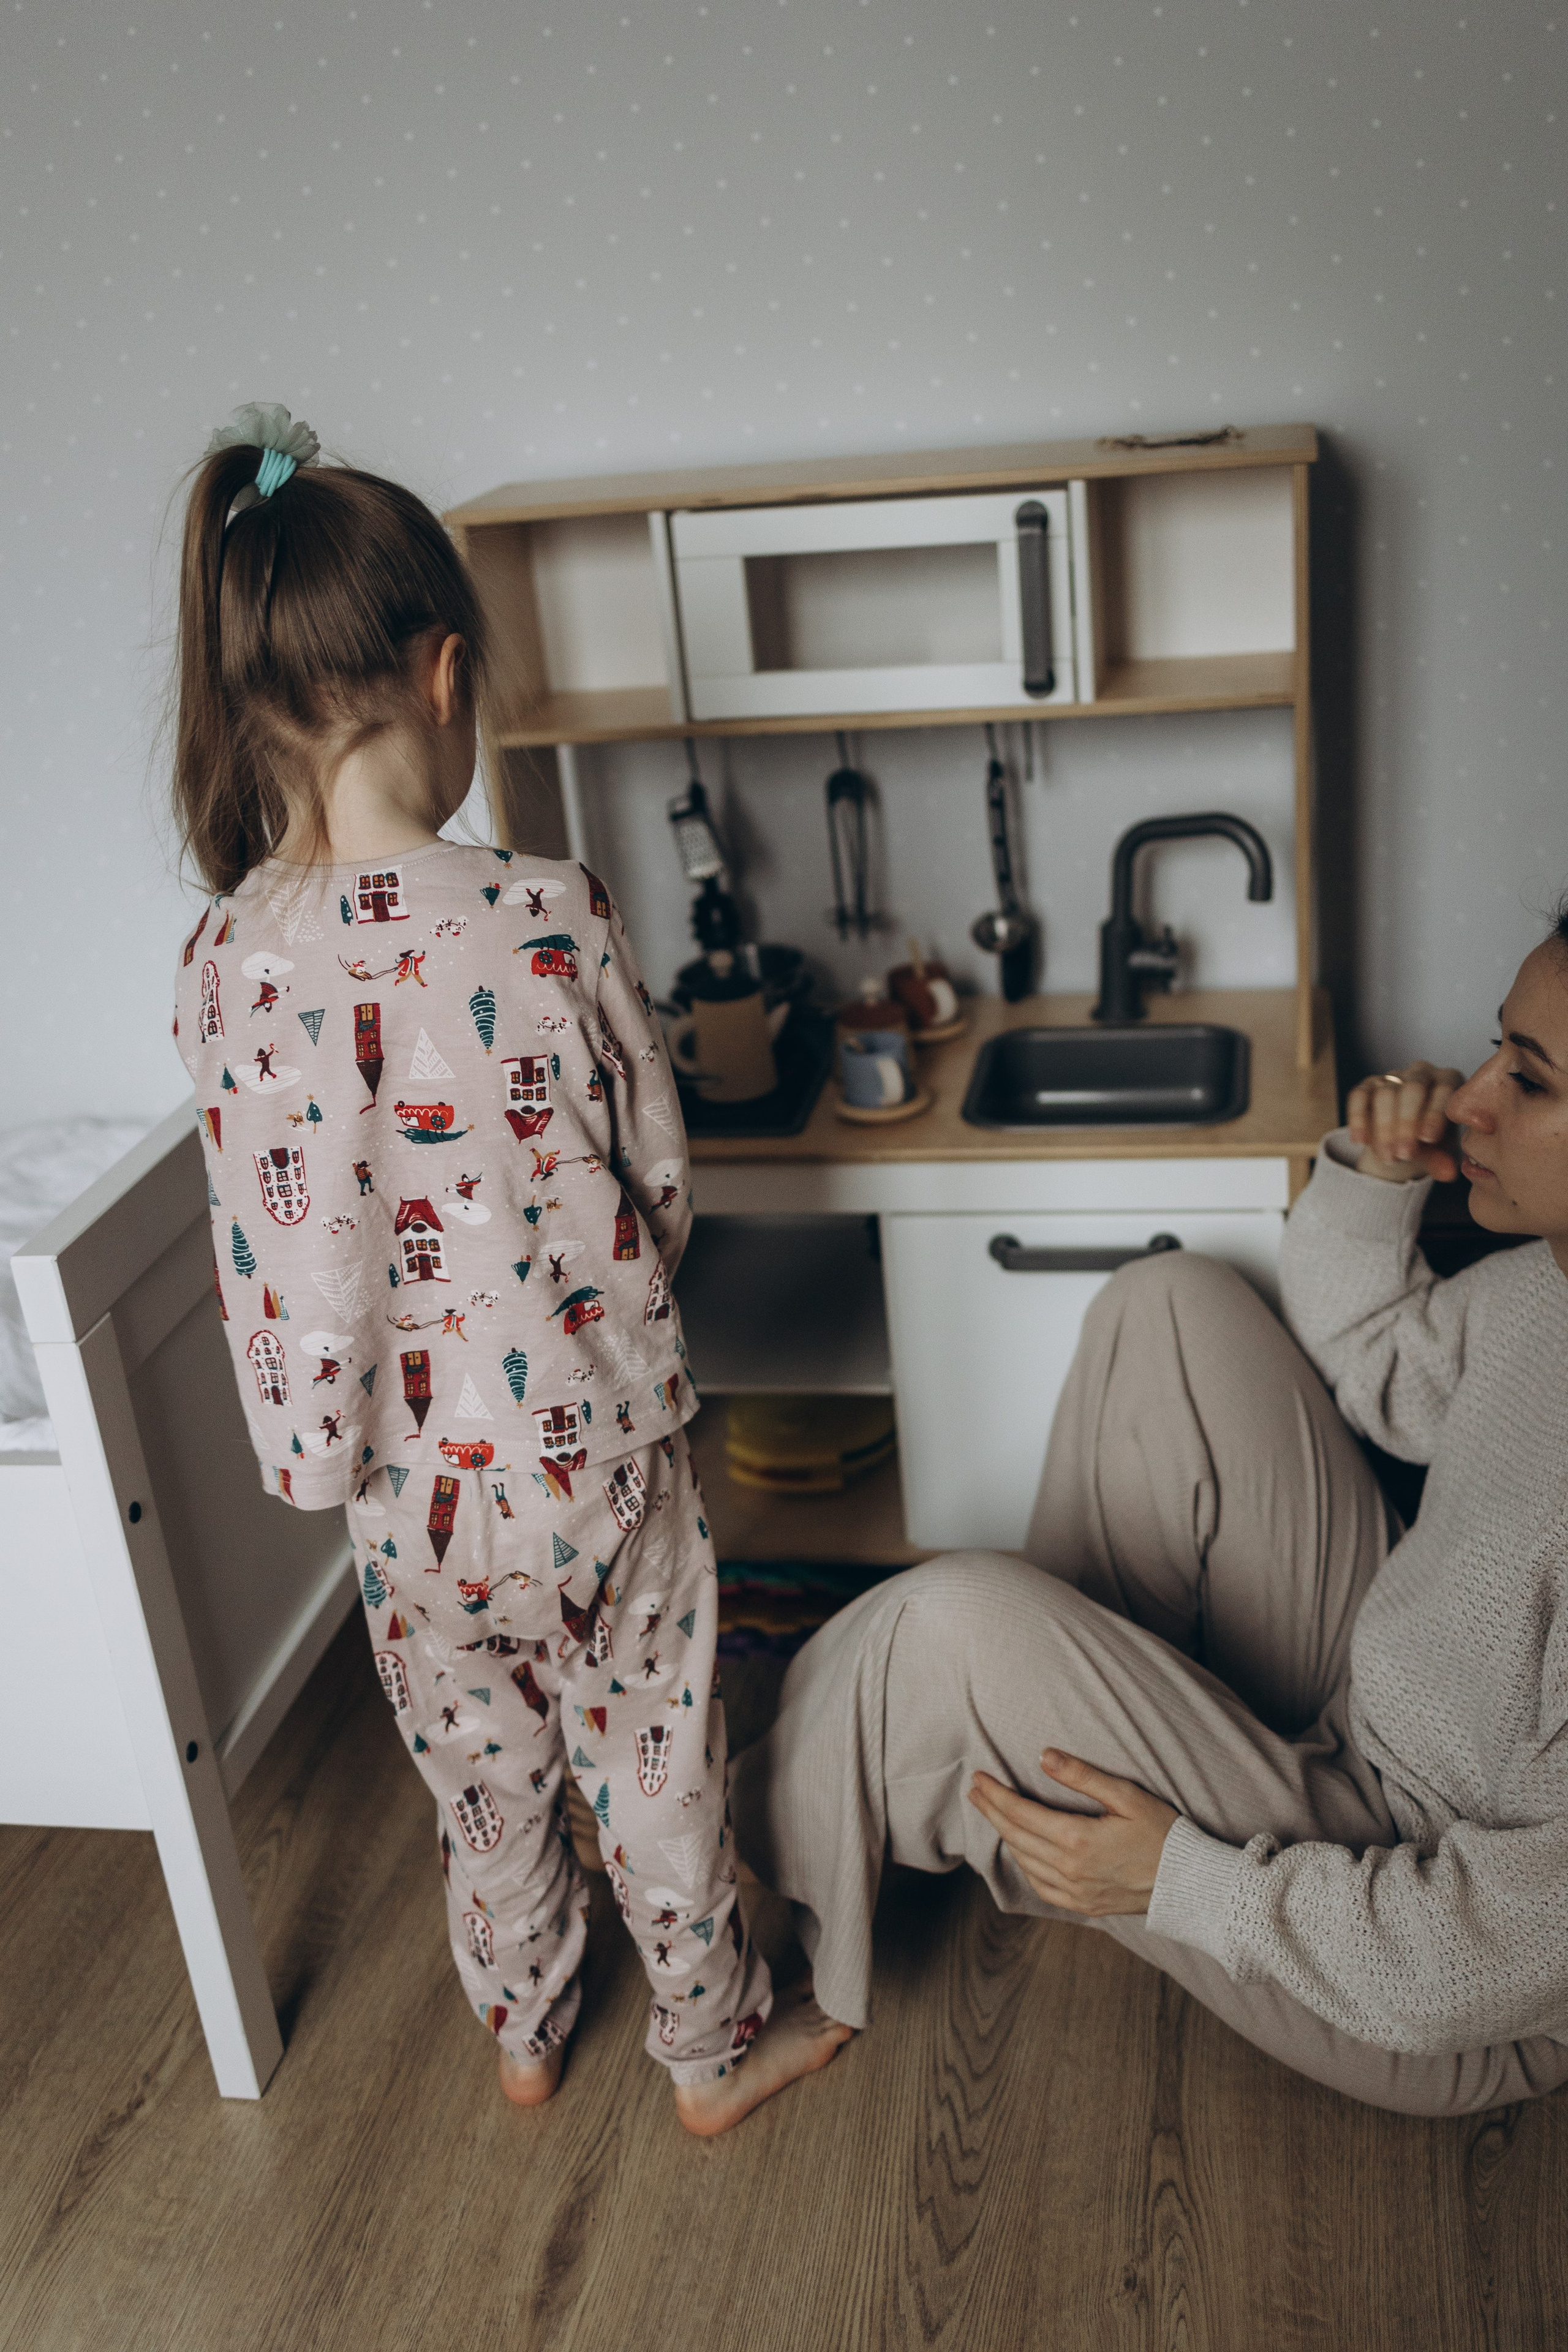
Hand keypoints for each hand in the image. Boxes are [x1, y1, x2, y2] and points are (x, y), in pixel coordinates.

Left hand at [967, 1750, 1178, 1917]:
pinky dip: (1024, 1866)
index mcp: (1077, 1840)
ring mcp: (1075, 1892)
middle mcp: (1069, 1870)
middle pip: (1016, 1836)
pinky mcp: (1084, 1906)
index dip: (995, 1795)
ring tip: (992, 1814)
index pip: (1020, 1813)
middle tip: (974, 1790)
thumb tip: (1043, 1756)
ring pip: (1024, 1861)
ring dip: (1005, 1836)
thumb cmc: (1163, 1833)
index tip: (978, 1778)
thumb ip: (1082, 1776)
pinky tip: (1021, 1851)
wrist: (1189, 1882)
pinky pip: (1041, 1887)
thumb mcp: (1127, 1796)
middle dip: (991, 1811)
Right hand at [1345, 1059, 1463, 1183]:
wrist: (1406, 1141)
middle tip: (1403, 1154)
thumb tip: (1448, 1173)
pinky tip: (1360, 1142)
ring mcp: (1393, 1076)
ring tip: (1388, 1158)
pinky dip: (1358, 1119)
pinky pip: (1358, 1096)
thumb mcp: (1441, 1154)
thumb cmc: (1432, 1143)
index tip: (1427, 1139)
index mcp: (1448, 1081)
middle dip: (1406, 1123)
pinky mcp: (1368, 1085)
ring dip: (1384, 1128)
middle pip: (1413, 1088)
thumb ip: (1444, 1161)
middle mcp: (1422, 1072)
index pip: (1444, 1090)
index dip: (1434, 1114)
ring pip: (1385, 1094)